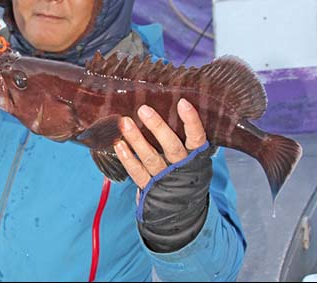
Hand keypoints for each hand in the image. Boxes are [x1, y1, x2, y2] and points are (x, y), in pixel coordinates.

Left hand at [114, 97, 214, 252]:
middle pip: (171, 146)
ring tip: (125, 122)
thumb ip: (188, 140)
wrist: (184, 212)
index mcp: (196, 158)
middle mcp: (182, 168)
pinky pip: (137, 172)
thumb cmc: (187, 175)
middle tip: (143, 109)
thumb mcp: (195, 159)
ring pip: (150, 158)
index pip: (197, 137)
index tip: (182, 103)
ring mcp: (165, 179)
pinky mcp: (150, 188)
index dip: (191, 121)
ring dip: (137, 139)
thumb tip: (175, 108)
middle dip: (157, 127)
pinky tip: (119, 144)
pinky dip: (127, 158)